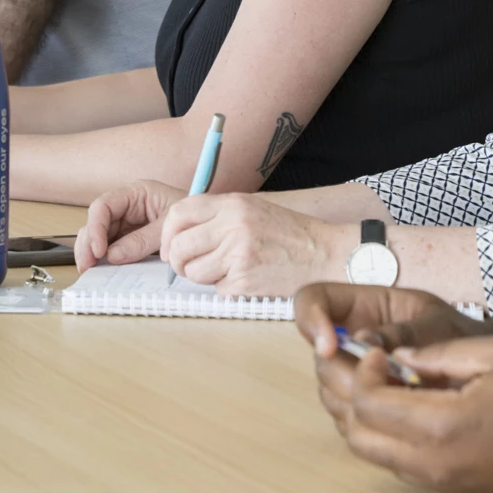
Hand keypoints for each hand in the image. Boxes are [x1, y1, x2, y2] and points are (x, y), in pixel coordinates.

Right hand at [76, 179, 186, 269]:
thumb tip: (113, 256)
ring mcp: (128, 224)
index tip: (98, 251)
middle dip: (88, 243)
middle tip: (86, 266)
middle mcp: (127, 207)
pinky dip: (104, 259)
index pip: (104, 206)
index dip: (95, 227)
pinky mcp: (131, 239)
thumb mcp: (169, 227)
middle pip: (96, 222)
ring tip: (89, 270)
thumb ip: (142, 240)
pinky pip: (112, 248)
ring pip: (99, 236)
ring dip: (91, 252)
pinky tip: (99, 270)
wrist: (213, 226)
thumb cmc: (194, 217)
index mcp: (136, 194)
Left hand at [158, 194, 354, 295]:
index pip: (179, 213)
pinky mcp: (244, 281)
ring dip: (203, 277)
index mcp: (232, 204)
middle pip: (179, 248)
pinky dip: (226, 288)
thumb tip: (179, 234)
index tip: (169, 247)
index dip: (167, 234)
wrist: (325, 253)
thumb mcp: (253, 208)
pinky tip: (246, 278)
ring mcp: (238, 255)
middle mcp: (232, 226)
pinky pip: (217, 289)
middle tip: (189, 266)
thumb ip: (218, 215)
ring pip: (194, 273)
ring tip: (226, 270)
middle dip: (178, 262)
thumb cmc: (289, 232)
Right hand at [294, 284, 484, 429]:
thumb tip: (363, 342)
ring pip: (329, 389)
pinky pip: (346, 416)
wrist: (482, 370)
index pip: (312, 299)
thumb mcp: (438, 324)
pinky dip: (364, 420)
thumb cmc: (461, 336)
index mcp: (362, 306)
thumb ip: (405, 332)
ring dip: (354, 399)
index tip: (330, 344)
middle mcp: (349, 339)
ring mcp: (353, 373)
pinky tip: (397, 418)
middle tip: (379, 382)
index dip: (311, 318)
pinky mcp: (362, 404)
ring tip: (399, 399)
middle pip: (318, 355)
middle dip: (340, 372)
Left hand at [327, 333, 492, 492]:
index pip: (368, 400)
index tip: (381, 348)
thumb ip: (437, 353)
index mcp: (443, 425)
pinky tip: (407, 405)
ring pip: (373, 455)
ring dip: (365, 418)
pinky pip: (399, 466)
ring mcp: (443, 481)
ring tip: (384, 381)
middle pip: (357, 433)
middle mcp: (435, 462)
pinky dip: (387, 436)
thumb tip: (396, 354)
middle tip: (365, 363)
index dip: (362, 367)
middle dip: (350, 394)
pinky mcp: (454, 489)